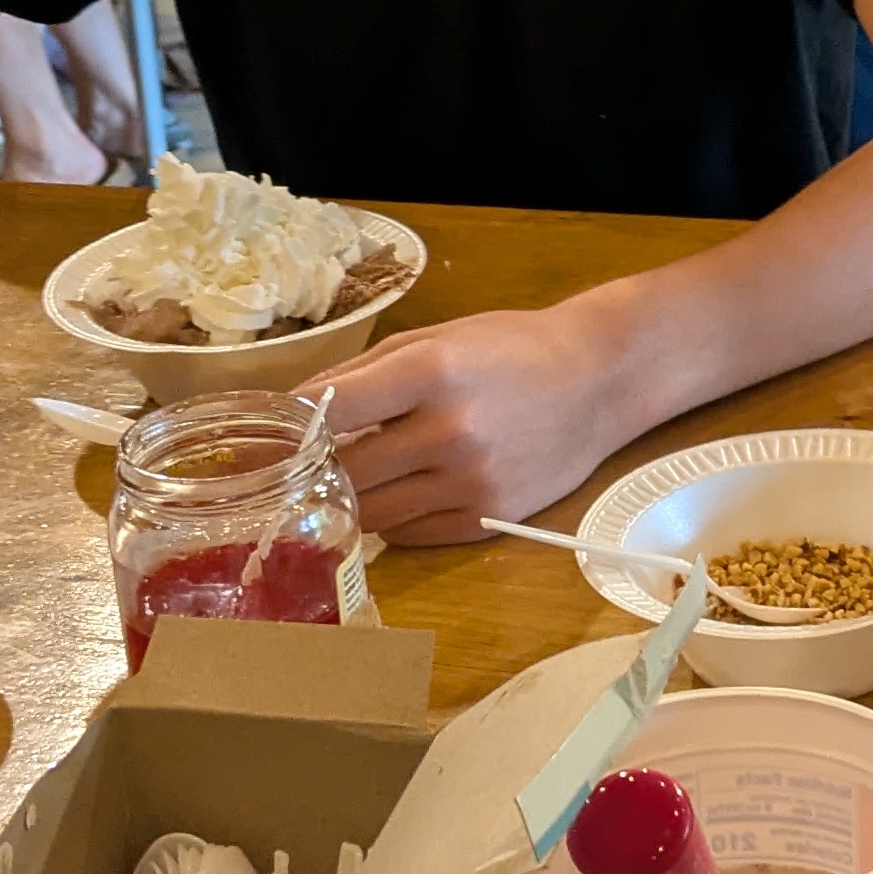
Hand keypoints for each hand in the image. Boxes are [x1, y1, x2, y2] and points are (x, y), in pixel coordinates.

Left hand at [304, 297, 647, 541]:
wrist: (598, 381)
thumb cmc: (509, 349)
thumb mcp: (434, 338)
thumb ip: (362, 373)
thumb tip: (293, 408)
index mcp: (430, 373)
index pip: (333, 410)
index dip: (294, 425)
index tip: (273, 435)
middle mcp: (450, 432)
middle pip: (347, 472)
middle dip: (323, 469)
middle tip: (317, 461)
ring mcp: (472, 482)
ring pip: (374, 513)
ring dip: (357, 498)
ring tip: (367, 474)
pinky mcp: (490, 518)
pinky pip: (412, 535)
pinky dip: (396, 519)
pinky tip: (408, 490)